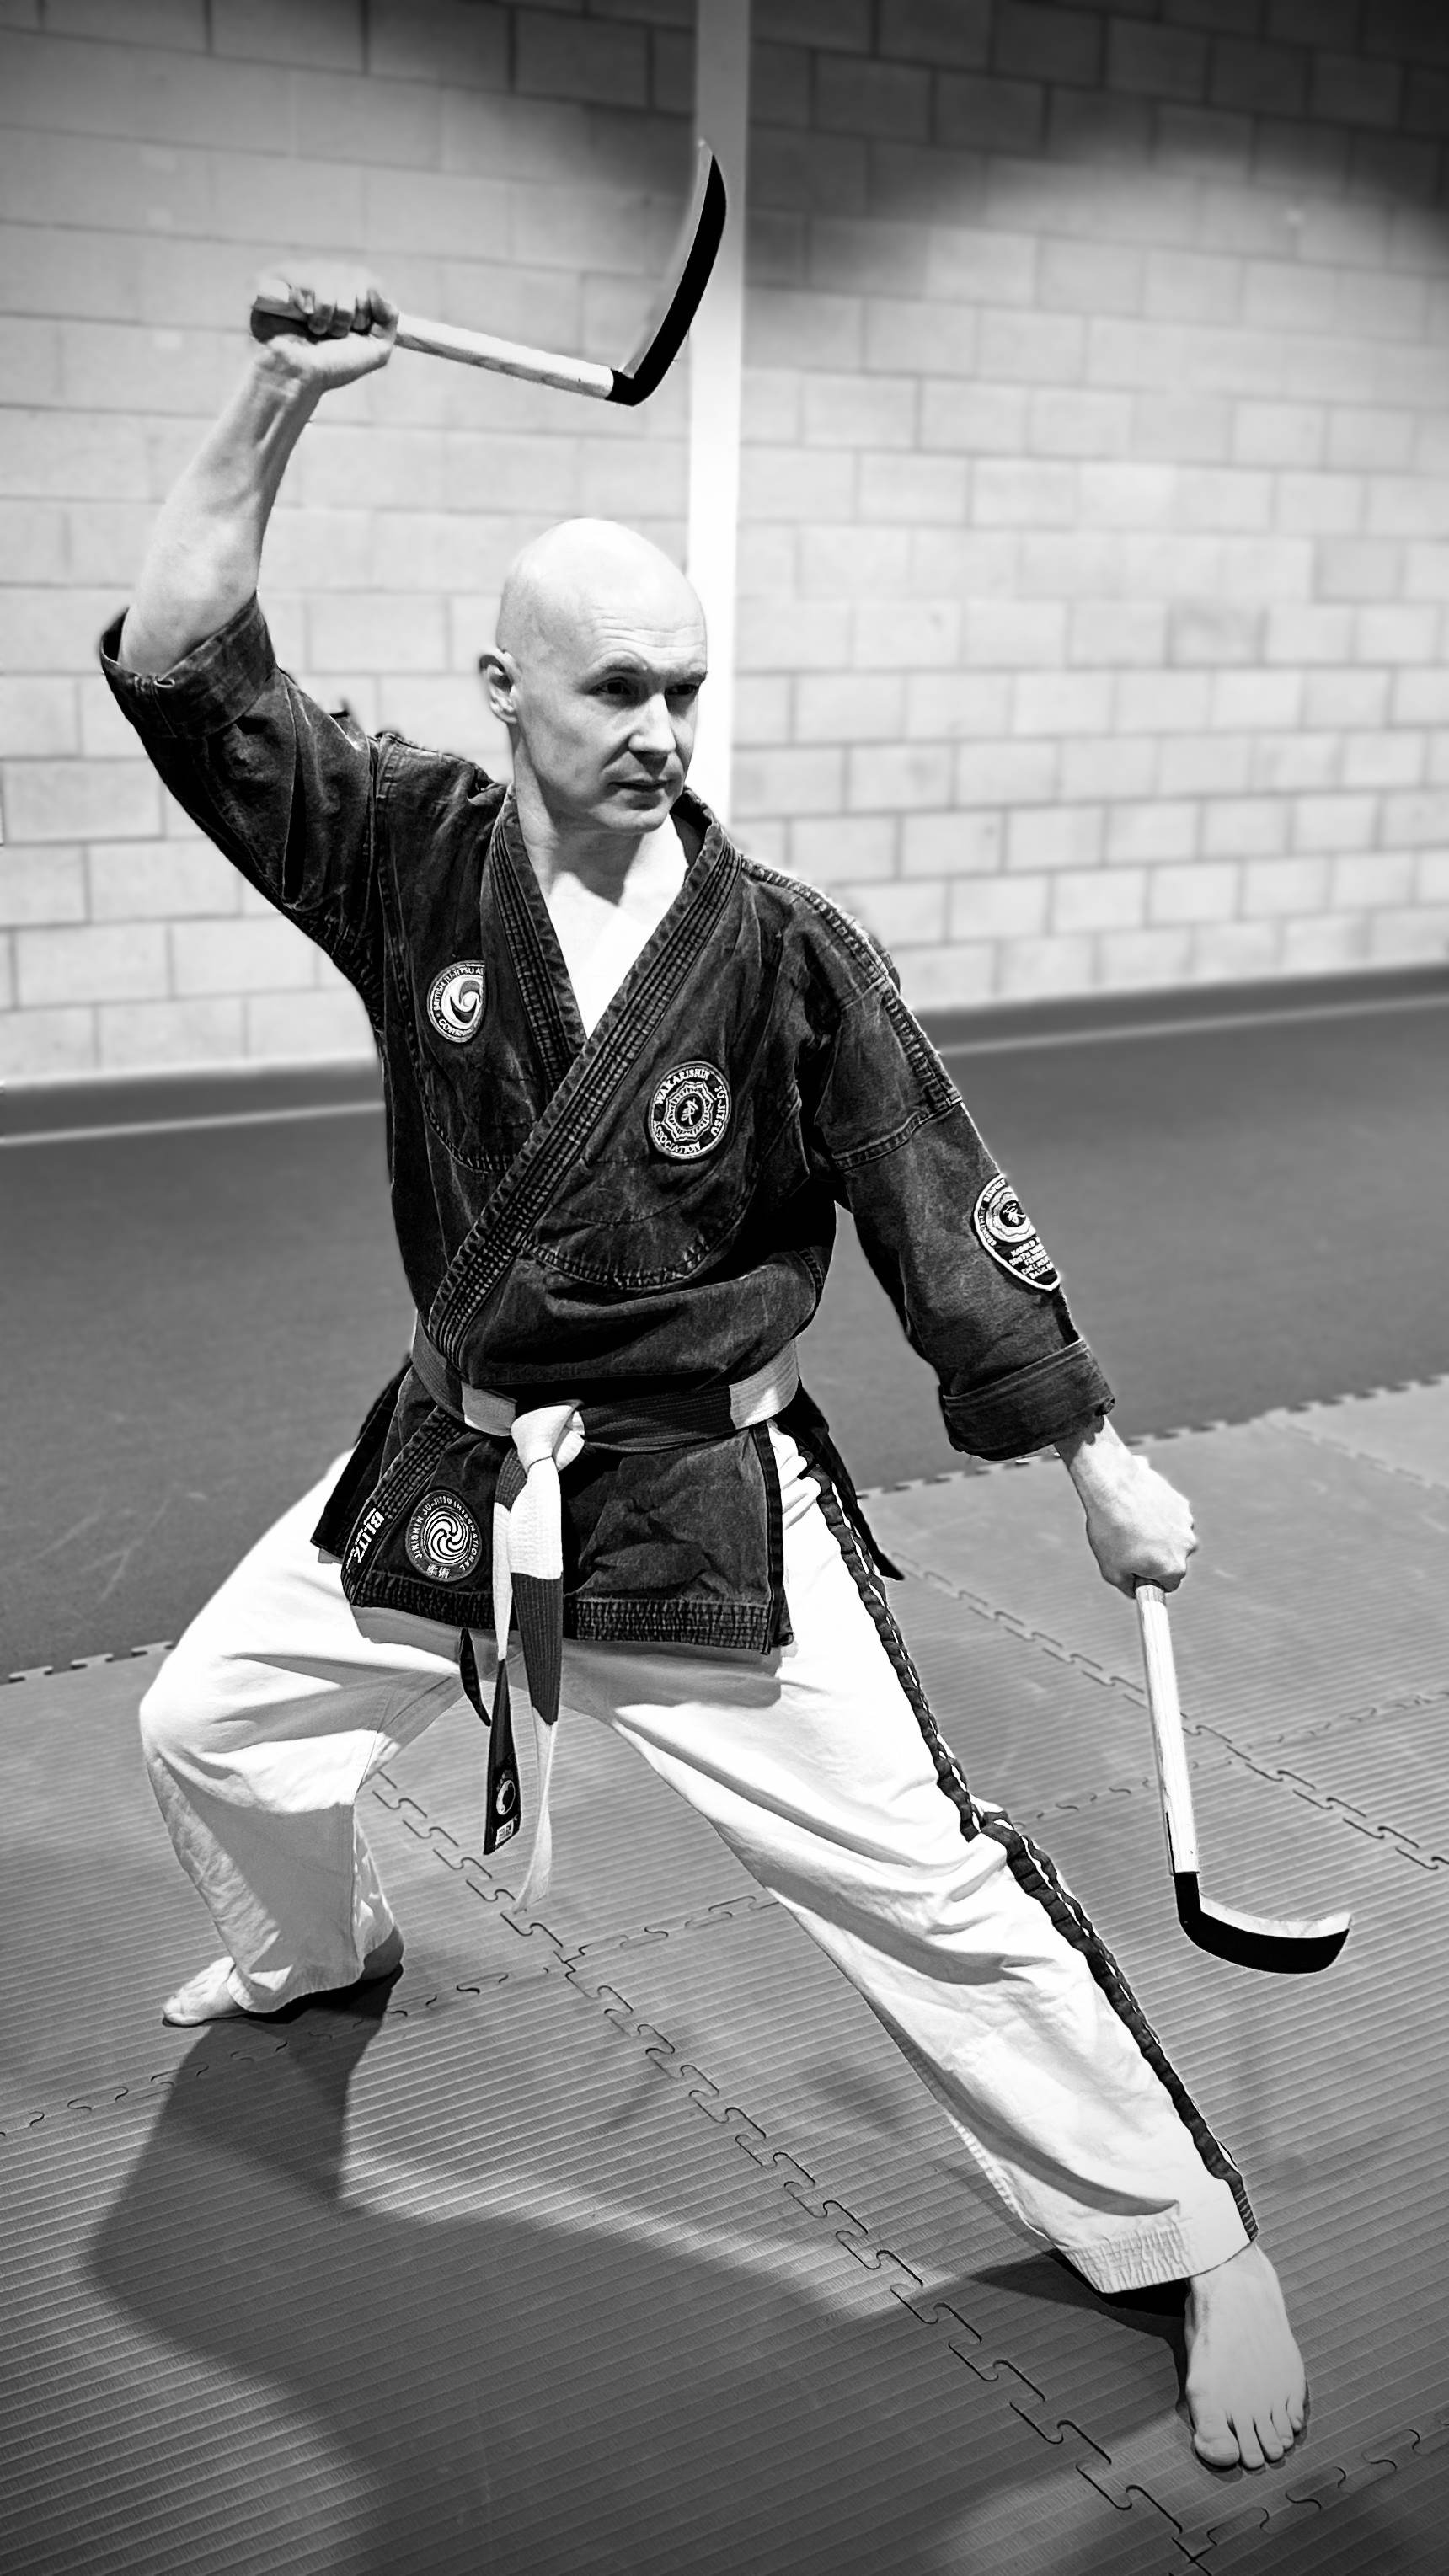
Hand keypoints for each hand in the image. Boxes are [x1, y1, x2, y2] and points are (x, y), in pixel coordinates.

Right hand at [249, 272, 397, 392]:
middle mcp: (325, 280)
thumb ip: (390, 319)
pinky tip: (303, 318)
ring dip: (329, 313)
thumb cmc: (333, 366)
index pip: (369, 280)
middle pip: (352, 276)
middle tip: (335, 333)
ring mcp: (302, 277)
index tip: (358, 328)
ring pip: (330, 277)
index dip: (367, 306)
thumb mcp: (375, 350)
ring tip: (317, 330)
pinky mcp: (277, 280)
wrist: (299, 377)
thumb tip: (376, 289)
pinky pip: (305, 277)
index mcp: (347, 293)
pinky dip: (309, 303)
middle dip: (349, 313)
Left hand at [1055, 1416, 1196, 1596]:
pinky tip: (1138, 1509)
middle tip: (1128, 1544)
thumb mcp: (1111, 1571)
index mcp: (1174, 1568)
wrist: (1113, 1486)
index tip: (1136, 1569)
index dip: (1149, 1578)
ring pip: (1172, 1537)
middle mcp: (1188, 1547)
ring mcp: (1186, 1523)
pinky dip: (1157, 1516)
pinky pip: (1170, 1517)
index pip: (1168, 1585)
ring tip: (1130, 1524)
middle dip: (1155, 1557)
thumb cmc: (1110, 1531)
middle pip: (1172, 1560)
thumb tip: (1137, 1591)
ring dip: (1156, 1535)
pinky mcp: (1181, 1503)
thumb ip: (1128, 1587)